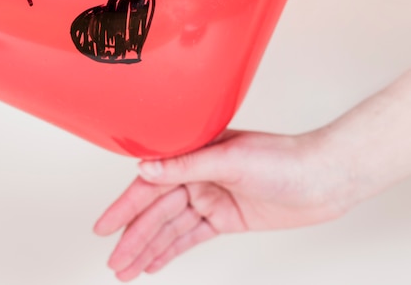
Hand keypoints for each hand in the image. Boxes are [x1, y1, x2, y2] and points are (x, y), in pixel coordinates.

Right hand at [94, 129, 351, 280]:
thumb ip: (185, 165)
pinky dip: (171, 250)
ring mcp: (210, 198)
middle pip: (157, 211)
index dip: (125, 207)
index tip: (103, 226)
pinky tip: (154, 263)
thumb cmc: (281, 159)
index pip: (150, 184)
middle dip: (133, 237)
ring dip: (148, 249)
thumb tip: (144, 168)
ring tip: (125, 271)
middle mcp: (197, 175)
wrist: (322, 179)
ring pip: (171, 228)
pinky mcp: (225, 218)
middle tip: (112, 262)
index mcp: (193, 154)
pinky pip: (191, 236)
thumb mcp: (230, 159)